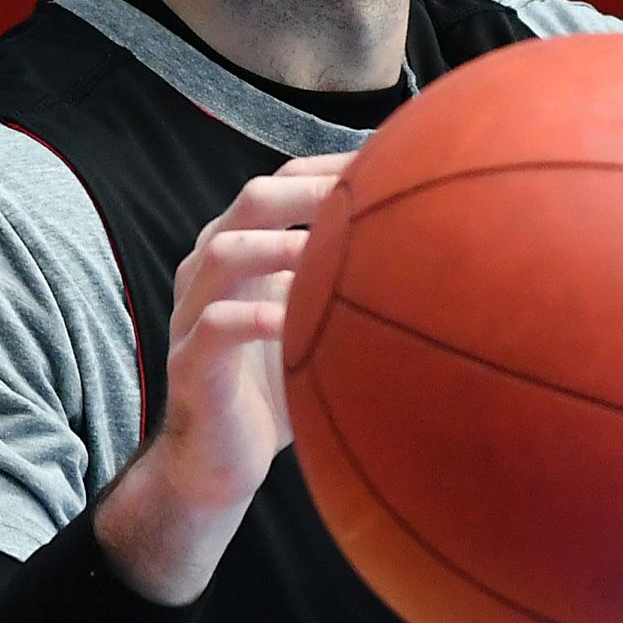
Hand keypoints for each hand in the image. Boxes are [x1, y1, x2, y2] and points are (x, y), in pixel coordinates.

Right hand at [95, 156, 347, 605]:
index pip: (281, 183)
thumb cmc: (278, 385)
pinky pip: (216, 326)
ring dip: (281, 245)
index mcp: (242, 248)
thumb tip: (432, 253)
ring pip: (226, 252)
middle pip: (252, 200)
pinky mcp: (190, 362)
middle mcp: (210, 268)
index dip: (329, 167)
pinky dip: (258, 317)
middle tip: (363, 194)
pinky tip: (298, 323)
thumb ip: (347, 284)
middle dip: (310, 190)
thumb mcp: (316, 323)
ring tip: (330, 250)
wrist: (219, 461)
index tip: (386, 161)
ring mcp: (193, 312)